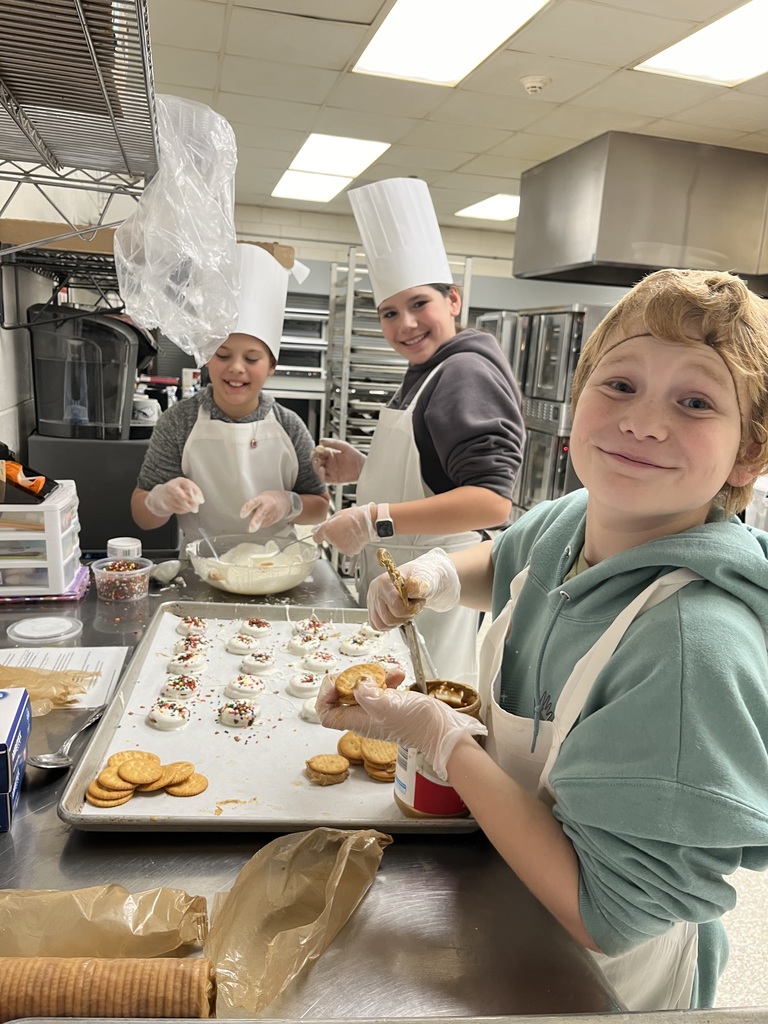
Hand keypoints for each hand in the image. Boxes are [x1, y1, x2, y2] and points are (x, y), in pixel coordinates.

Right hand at [144, 477, 203, 516]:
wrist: (159, 496)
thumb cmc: (176, 491)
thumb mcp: (185, 487)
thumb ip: (193, 492)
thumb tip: (200, 500)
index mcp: (179, 480)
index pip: (189, 485)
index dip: (196, 493)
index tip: (201, 501)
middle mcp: (171, 486)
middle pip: (183, 496)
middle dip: (191, 503)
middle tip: (196, 506)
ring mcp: (166, 495)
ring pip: (180, 504)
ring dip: (187, 508)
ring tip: (190, 507)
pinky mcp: (164, 504)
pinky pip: (176, 509)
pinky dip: (182, 511)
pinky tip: (183, 509)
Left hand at [240, 490, 295, 531]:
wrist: (285, 502)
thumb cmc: (270, 499)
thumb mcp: (261, 497)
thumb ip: (253, 504)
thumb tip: (246, 513)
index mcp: (263, 498)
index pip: (254, 502)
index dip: (248, 508)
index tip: (242, 515)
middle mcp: (268, 506)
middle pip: (262, 514)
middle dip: (255, 522)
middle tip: (250, 528)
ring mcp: (272, 513)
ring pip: (263, 521)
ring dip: (256, 523)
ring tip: (255, 519)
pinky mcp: (274, 520)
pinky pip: (264, 524)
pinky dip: (261, 523)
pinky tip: (262, 519)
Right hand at [311, 438, 365, 483]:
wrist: (364, 467)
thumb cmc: (356, 456)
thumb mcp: (344, 446)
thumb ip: (333, 443)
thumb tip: (321, 441)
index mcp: (330, 454)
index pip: (318, 452)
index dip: (316, 451)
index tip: (318, 449)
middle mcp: (329, 463)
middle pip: (316, 461)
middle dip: (314, 458)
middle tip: (316, 456)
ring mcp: (330, 471)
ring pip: (317, 470)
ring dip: (315, 466)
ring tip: (318, 462)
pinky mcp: (333, 479)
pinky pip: (323, 478)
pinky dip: (320, 475)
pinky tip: (322, 470)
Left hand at [313, 502, 376, 554]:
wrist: (368, 522)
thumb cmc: (355, 516)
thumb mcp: (338, 515)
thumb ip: (327, 523)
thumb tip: (320, 528)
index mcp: (327, 530)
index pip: (316, 537)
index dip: (319, 536)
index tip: (320, 536)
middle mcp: (332, 540)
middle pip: (329, 540)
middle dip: (334, 536)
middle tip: (343, 528)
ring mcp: (340, 547)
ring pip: (338, 545)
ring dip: (342, 540)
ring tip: (351, 532)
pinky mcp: (349, 552)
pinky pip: (346, 549)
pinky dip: (350, 545)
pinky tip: (354, 537)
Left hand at [316, 674, 486, 779]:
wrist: (440, 728)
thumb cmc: (415, 722)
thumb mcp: (388, 705)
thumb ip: (367, 694)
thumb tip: (356, 684)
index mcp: (357, 721)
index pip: (327, 714)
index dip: (325, 697)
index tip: (336, 681)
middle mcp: (364, 717)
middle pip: (342, 697)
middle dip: (351, 680)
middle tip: (363, 673)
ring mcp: (378, 711)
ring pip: (363, 689)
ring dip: (372, 676)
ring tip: (386, 672)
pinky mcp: (391, 704)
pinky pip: (382, 688)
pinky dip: (388, 679)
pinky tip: (398, 674)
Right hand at [367, 548, 460, 630]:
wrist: (419, 581)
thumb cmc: (421, 579)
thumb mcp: (425, 579)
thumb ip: (418, 586)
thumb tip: (411, 587)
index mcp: (386, 581)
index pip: (396, 606)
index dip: (410, 609)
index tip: (418, 602)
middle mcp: (375, 591)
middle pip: (388, 618)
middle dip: (405, 616)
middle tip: (413, 606)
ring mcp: (372, 601)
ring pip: (382, 624)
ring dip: (397, 621)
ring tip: (405, 610)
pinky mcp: (372, 610)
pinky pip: (378, 626)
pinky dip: (389, 625)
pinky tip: (398, 616)